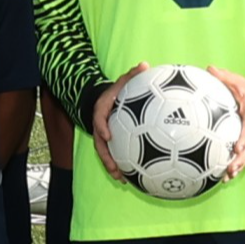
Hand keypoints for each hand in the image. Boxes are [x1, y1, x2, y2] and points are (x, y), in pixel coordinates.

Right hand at [89, 63, 147, 187]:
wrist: (106, 101)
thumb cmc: (118, 91)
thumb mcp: (123, 80)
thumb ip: (133, 74)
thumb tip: (145, 65)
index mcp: (102, 110)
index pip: (98, 118)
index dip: (102, 127)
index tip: (108, 135)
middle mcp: (100, 126)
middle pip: (99, 143)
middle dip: (106, 156)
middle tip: (114, 166)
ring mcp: (103, 136)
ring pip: (104, 153)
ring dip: (111, 166)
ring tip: (121, 178)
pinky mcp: (109, 143)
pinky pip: (113, 155)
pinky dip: (119, 166)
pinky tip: (129, 178)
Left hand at [212, 67, 244, 179]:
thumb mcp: (240, 82)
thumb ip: (224, 77)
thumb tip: (209, 69)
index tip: (238, 147)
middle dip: (242, 159)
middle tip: (231, 168)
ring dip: (238, 166)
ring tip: (227, 177)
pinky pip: (244, 155)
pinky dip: (236, 165)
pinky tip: (224, 176)